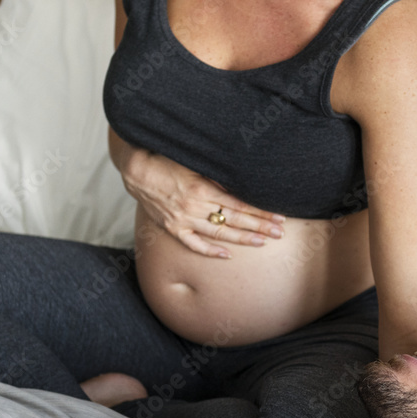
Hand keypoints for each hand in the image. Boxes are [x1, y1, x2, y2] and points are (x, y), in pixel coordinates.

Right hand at [124, 149, 284, 257]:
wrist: (137, 171)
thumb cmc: (167, 161)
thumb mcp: (196, 163)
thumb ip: (218, 177)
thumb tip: (243, 186)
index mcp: (202, 189)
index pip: (240, 204)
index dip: (261, 211)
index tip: (278, 216)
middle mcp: (194, 207)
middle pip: (234, 219)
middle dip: (259, 226)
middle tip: (279, 232)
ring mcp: (183, 220)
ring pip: (218, 233)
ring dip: (242, 239)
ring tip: (262, 242)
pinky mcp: (173, 228)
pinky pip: (193, 244)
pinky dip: (210, 251)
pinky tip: (226, 255)